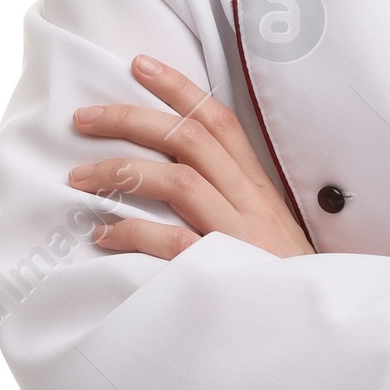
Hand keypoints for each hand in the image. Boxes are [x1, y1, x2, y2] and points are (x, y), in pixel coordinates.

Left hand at [68, 55, 313, 261]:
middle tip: (84, 118)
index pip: (217, 119)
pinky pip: (171, 242)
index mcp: (256, 184)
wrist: (310, 324)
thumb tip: (173, 171)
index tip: (139, 65)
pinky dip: (132, 233)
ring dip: (121, 171)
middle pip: (188, 138)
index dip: (178, 87)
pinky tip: (104, 234)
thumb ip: (230, 197)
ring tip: (79, 177)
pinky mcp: (222, 271)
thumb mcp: (265, 226)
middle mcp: (248, 199)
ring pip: (178, 181)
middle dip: (130, 119)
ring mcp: (236, 233)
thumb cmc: (279, 279)